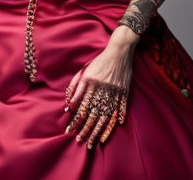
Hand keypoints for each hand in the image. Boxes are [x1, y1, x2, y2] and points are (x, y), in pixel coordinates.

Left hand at [64, 32, 136, 149]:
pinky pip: (121, 107)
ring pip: (106, 115)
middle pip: (93, 114)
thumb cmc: (100, 61)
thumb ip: (75, 86)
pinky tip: (115, 128)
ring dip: (99, 130)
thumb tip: (68, 104)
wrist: (119, 51)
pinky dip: (118, 118)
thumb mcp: (84, 71)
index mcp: (90, 83)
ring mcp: (114, 91)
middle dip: (86, 129)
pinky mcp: (124, 91)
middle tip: (80, 141)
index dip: (75, 120)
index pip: (81, 106)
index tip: (70, 131)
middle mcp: (101, 89)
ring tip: (94, 142)